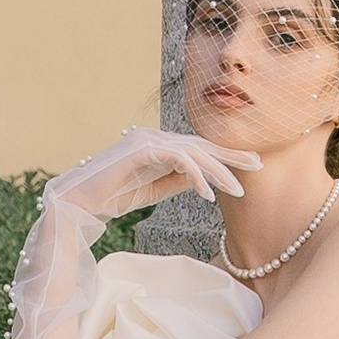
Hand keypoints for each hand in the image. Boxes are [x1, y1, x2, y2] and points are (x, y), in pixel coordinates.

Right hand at [42, 130, 256, 222]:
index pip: (199, 148)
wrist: (79, 201)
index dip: (227, 155)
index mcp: (160, 145)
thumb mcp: (155, 190)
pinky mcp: (140, 150)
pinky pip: (175, 158)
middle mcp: (155, 137)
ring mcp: (147, 140)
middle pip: (201, 145)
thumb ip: (178, 180)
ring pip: (193, 151)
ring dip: (217, 171)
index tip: (253, 164)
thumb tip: (206, 178)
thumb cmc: (114, 195)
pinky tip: (207, 192)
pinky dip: (194, 174)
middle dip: (231, 157)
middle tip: (258, 167)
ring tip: (236, 189)